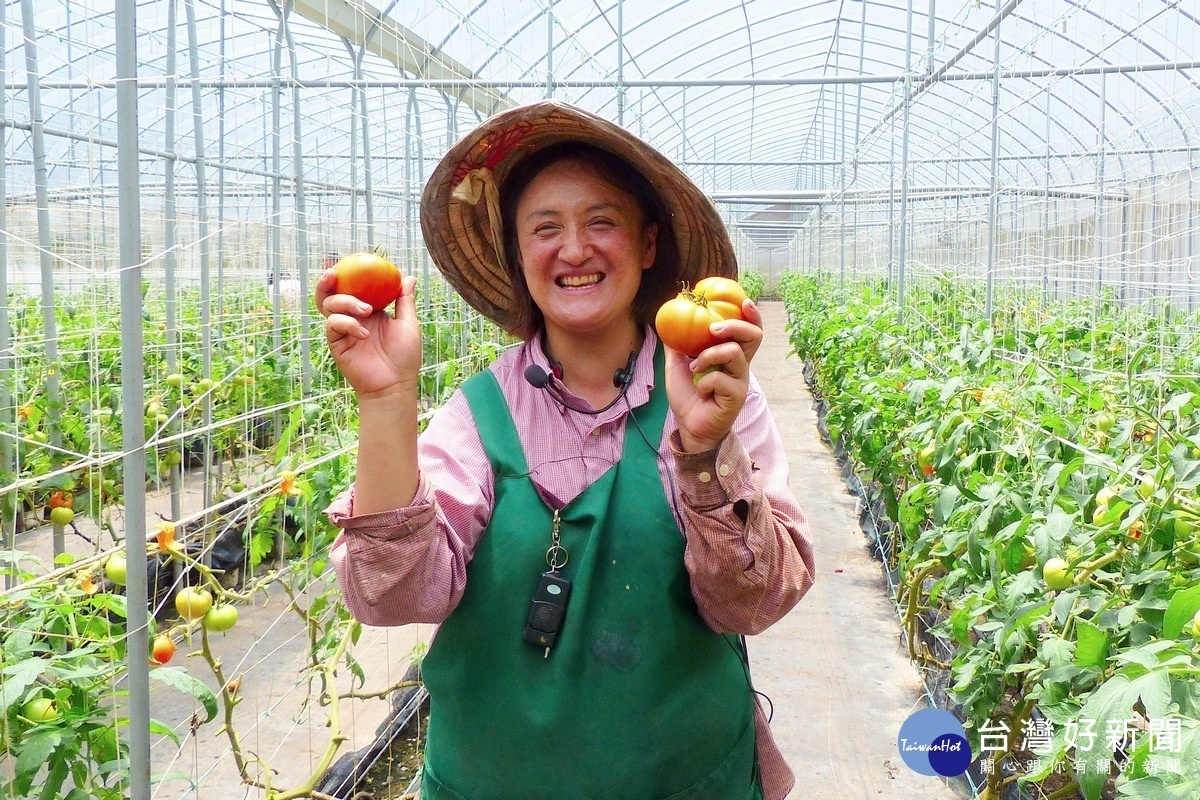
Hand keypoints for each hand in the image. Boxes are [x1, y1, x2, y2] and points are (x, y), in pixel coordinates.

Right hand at [315, 269, 421, 399]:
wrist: (395, 384)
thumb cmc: (404, 356)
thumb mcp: (408, 324)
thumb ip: (404, 301)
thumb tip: (408, 277)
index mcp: (369, 310)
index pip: (353, 287)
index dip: (348, 273)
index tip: (351, 259)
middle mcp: (352, 317)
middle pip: (331, 293)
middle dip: (327, 282)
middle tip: (333, 274)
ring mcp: (343, 330)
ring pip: (329, 306)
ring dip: (345, 303)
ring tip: (366, 311)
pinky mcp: (336, 343)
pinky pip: (333, 325)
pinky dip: (347, 324)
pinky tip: (363, 333)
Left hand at [665, 299, 762, 452]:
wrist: (688, 426)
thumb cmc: (688, 397)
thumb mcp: (677, 366)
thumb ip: (677, 345)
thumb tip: (668, 321)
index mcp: (730, 355)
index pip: (749, 330)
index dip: (751, 315)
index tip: (744, 301)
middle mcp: (740, 365)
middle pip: (753, 336)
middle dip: (734, 326)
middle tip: (713, 328)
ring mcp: (740, 381)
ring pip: (734, 353)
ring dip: (709, 355)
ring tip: (694, 366)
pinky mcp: (735, 396)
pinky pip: (721, 379)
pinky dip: (704, 381)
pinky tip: (699, 390)